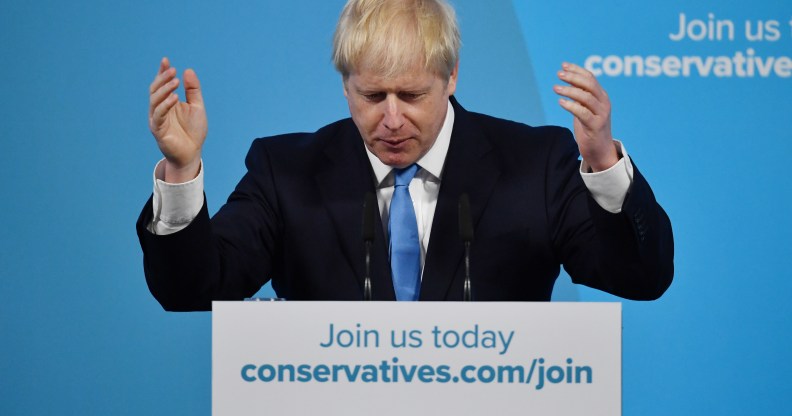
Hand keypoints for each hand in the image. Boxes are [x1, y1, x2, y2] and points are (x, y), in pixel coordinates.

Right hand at [148, 57, 206, 181]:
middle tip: (173, 71)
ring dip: (164, 89)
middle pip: (155, 89)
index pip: (162, 84)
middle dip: (162, 78)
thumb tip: (188, 70)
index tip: (165, 60)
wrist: (192, 153)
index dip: (162, 72)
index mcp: (167, 102)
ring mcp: (157, 119)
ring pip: (155, 100)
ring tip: (175, 82)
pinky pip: (159, 114)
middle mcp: (160, 109)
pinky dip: (165, 105)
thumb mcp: (197, 106)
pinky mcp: (158, 130)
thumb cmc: (193, 131)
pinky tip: (174, 98)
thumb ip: (193, 90)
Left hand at [554, 62, 618, 171]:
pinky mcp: (596, 126)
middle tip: (559, 74)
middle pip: (590, 84)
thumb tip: (569, 80)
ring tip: (555, 88)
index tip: (563, 65)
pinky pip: (583, 113)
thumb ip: (580, 96)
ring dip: (570, 91)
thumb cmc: (590, 128)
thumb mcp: (585, 108)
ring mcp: (601, 114)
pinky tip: (561, 102)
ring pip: (586, 97)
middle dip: (574, 77)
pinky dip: (572, 106)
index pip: (591, 78)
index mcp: (601, 96)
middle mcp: (604, 103)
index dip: (577, 70)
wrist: (600, 150)